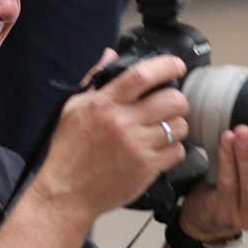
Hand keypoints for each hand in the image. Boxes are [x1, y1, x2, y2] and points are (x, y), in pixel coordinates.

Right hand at [33, 53, 189, 218]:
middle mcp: (123, 122)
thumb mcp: (73, 109)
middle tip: (171, 104)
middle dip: (178, 99)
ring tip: (165, 129)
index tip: (176, 65)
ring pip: (179, 125)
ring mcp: (137, 146)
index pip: (142, 75)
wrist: (67, 193)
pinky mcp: (146, 168)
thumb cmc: (68, 151)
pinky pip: (177, 151)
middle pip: (172, 99)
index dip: (166, 65)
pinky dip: (174, 149)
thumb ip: (94, 79)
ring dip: (177, 125)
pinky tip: (161, 149)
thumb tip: (111, 55)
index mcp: (104, 104)